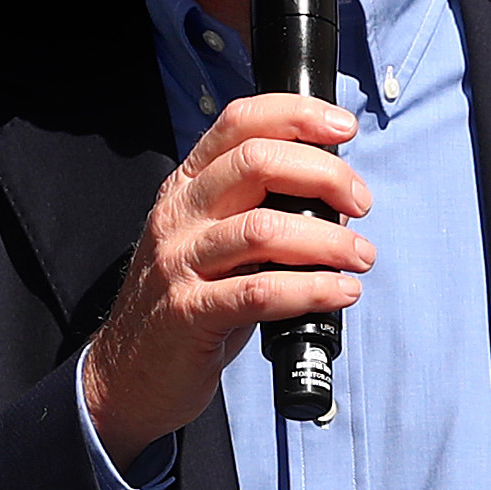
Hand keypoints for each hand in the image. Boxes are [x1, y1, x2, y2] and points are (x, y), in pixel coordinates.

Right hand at [82, 92, 372, 466]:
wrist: (129, 374)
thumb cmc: (187, 303)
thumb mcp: (211, 241)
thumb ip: (258, 210)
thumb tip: (337, 199)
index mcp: (186, 186)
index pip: (239, 123)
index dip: (296, 116)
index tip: (343, 128)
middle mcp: (179, 215)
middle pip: (256, 164)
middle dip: (324, 175)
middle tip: (361, 204)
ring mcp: (179, 263)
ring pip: (263, 229)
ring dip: (328, 240)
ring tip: (361, 256)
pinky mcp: (189, 313)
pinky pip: (259, 293)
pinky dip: (311, 289)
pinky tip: (340, 293)